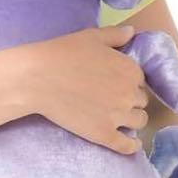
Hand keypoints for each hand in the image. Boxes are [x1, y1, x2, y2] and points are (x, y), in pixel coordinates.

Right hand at [23, 24, 150, 153]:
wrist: (37, 78)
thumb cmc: (62, 53)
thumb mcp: (91, 37)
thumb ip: (115, 35)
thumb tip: (132, 32)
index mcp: (130, 69)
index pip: (139, 80)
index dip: (127, 82)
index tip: (114, 83)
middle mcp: (130, 93)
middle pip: (140, 101)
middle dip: (129, 100)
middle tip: (111, 99)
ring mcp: (118, 116)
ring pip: (139, 121)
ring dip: (131, 119)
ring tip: (118, 118)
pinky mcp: (103, 134)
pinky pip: (127, 146)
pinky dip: (132, 146)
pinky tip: (131, 144)